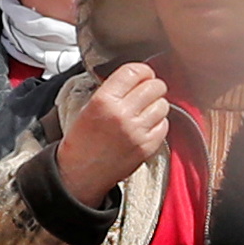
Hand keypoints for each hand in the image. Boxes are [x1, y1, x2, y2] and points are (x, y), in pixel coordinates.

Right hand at [52, 61, 176, 210]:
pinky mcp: (147, 147)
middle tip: (146, 91)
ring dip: (156, 104)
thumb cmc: (81, 141)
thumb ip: (113, 90)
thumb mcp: (88, 106)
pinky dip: (158, 123)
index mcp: (104, 101)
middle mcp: (122, 115)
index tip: (143, 74)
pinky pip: (164, 125)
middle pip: (154, 86)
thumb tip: (136, 78)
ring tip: (145, 110)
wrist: (79, 173)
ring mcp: (137, 132)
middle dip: (152, 86)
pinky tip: (146, 125)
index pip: (134, 72)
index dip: (142, 71)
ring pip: (162, 105)